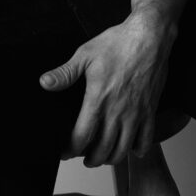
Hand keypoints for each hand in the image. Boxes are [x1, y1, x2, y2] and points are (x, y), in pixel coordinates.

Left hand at [39, 9, 174, 166]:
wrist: (149, 37)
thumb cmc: (118, 43)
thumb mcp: (86, 54)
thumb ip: (65, 73)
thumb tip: (45, 83)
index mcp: (98, 99)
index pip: (82, 137)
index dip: (70, 149)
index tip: (65, 151)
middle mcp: (117, 112)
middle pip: (102, 150)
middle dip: (90, 159)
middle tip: (83, 157)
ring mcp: (136, 114)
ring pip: (123, 150)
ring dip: (111, 158)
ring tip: (103, 155)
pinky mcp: (150, 111)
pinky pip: (146, 141)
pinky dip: (137, 150)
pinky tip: (131, 147)